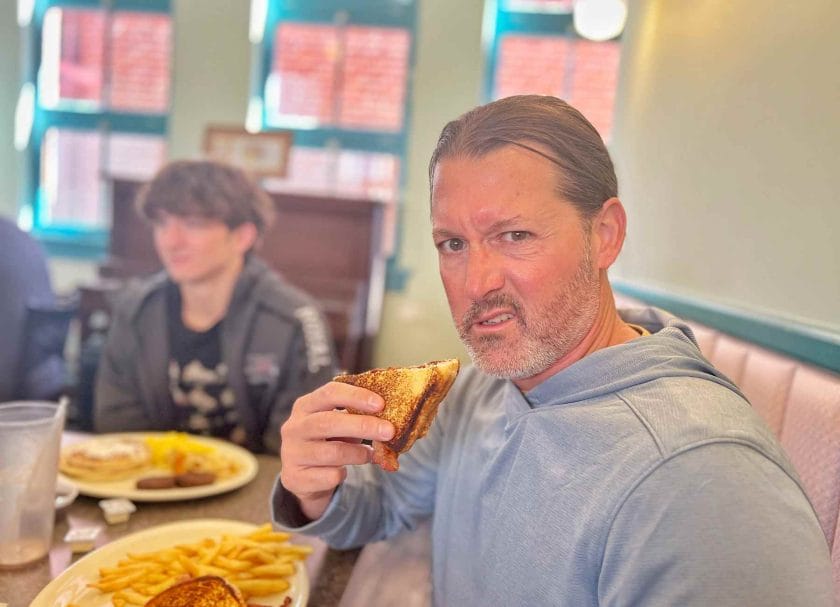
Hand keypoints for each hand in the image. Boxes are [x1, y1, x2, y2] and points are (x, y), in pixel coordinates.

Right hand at [280, 381, 394, 520]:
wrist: (302, 476)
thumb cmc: (327, 440)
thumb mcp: (338, 424)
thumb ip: (358, 417)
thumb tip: (391, 420)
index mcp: (305, 405)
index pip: (330, 393)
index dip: (356, 397)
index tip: (381, 404)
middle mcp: (294, 427)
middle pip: (329, 422)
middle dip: (363, 425)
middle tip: (389, 430)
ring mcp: (292, 453)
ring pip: (332, 452)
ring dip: (359, 454)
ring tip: (371, 454)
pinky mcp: (295, 478)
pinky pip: (330, 476)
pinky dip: (344, 474)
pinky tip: (345, 471)